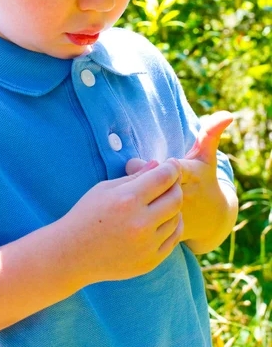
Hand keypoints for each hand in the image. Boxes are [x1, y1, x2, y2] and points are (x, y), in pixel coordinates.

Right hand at [62, 159, 182, 284]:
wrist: (72, 254)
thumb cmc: (86, 215)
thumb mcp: (105, 189)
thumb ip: (134, 176)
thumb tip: (159, 164)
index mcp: (127, 199)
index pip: (163, 177)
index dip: (172, 167)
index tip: (172, 164)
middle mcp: (140, 223)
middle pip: (175, 197)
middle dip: (175, 185)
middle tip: (170, 182)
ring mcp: (147, 245)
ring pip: (176, 218)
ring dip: (173, 206)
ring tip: (163, 201)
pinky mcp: (150, 261)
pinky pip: (174, 239)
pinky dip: (173, 226)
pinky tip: (164, 220)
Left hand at [126, 111, 233, 246]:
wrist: (211, 219)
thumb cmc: (204, 180)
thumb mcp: (206, 158)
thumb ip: (211, 134)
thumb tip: (227, 114)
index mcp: (191, 175)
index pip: (168, 169)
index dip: (148, 168)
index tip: (131, 163)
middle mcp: (184, 196)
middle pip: (153, 186)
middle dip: (135, 180)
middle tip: (119, 178)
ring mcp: (177, 216)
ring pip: (147, 206)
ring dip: (130, 199)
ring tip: (121, 192)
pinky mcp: (169, 231)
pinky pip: (146, 223)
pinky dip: (133, 217)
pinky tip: (125, 209)